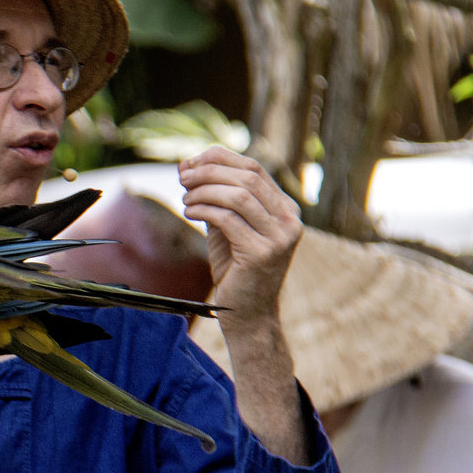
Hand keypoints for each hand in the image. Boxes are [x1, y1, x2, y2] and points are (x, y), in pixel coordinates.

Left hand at [179, 147, 301, 329]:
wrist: (247, 313)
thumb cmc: (235, 270)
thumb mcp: (226, 227)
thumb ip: (214, 198)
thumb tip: (188, 165)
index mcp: (286, 209)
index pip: (254, 167)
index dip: (220, 159)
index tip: (191, 163)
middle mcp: (290, 219)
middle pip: (247, 177)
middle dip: (209, 172)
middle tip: (183, 178)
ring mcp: (280, 237)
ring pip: (239, 196)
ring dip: (205, 191)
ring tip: (185, 199)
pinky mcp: (263, 253)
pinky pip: (228, 219)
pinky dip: (204, 210)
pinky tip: (189, 212)